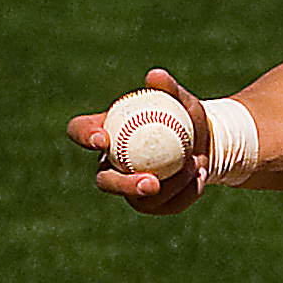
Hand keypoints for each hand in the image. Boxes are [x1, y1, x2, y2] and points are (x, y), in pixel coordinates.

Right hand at [67, 67, 209, 214]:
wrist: (202, 143)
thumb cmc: (183, 116)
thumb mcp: (180, 99)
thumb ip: (168, 88)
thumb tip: (155, 76)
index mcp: (104, 133)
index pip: (81, 131)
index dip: (85, 137)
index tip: (104, 139)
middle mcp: (110, 164)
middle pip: (105, 180)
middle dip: (124, 185)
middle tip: (152, 182)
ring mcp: (129, 187)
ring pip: (139, 200)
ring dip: (170, 186)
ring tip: (194, 165)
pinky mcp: (151, 204)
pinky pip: (166, 206)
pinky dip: (186, 192)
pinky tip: (202, 177)